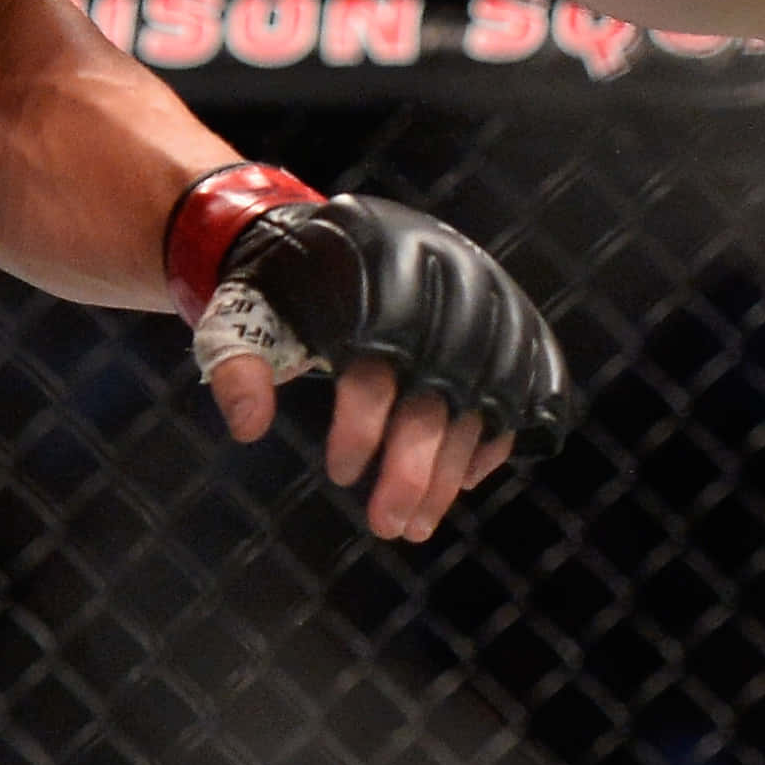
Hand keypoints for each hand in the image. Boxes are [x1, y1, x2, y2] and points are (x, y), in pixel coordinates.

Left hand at [169, 168, 571, 540]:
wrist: (348, 237)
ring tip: (415, 525)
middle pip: (440, 387)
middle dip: (416, 468)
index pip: (379, 356)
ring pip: (482, 400)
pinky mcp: (513, 321)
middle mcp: (447, 278)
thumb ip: (240, 363)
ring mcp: (490, 299)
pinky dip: (498, 438)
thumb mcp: (245, 310)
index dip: (363, 423)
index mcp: (376, 267)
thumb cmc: (291, 283)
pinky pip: (524, 387)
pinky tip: (464, 481)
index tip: (339, 474)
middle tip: (387, 527)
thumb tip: (248, 426)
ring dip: (451, 472)